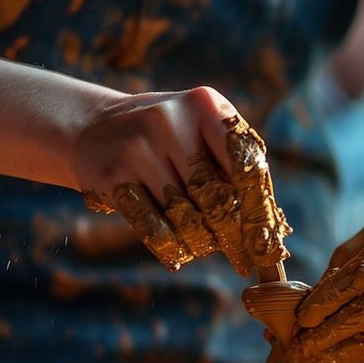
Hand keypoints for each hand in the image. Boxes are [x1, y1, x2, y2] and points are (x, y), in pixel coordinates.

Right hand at [74, 86, 289, 273]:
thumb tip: (268, 228)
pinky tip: (179, 249)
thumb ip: (233, 167)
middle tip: (242, 257)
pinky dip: (173, 248)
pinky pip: (155, 230)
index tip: (269, 244)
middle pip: (216, 199)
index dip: (259, 210)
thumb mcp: (201, 132)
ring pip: (186, 219)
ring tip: (206, 245)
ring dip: (201, 242)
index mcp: (205, 105)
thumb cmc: (168, 139)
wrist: (94, 129)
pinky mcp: (113, 178)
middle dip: (231, 234)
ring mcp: (138, 148)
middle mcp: (170, 121)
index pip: (246, 166)